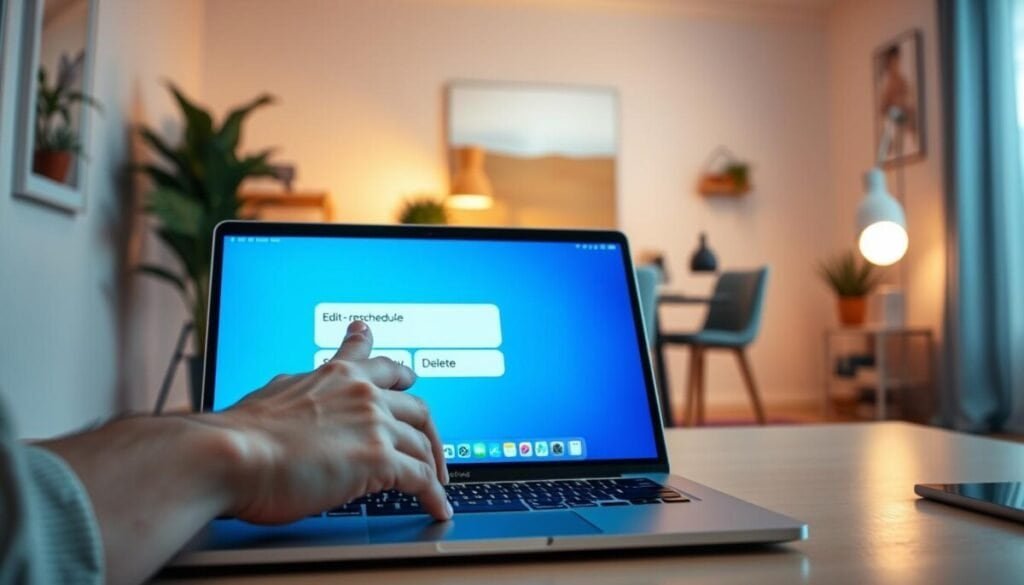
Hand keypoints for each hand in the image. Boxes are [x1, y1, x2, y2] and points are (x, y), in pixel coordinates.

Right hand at [211, 320, 450, 522]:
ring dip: (432, 467)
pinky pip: (420, 479)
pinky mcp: (379, 460)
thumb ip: (301, 389)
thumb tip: (296, 388)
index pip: (378, 365)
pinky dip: (433, 495)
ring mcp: (374, 424)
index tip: (408, 374)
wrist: (230, 454)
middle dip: (428, 430)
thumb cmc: (240, 432)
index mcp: (336, 375)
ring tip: (436, 484)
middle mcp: (362, 393)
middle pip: (416, 406)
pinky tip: (437, 506)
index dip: (399, 374)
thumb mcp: (276, 392)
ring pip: (421, 445)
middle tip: (432, 445)